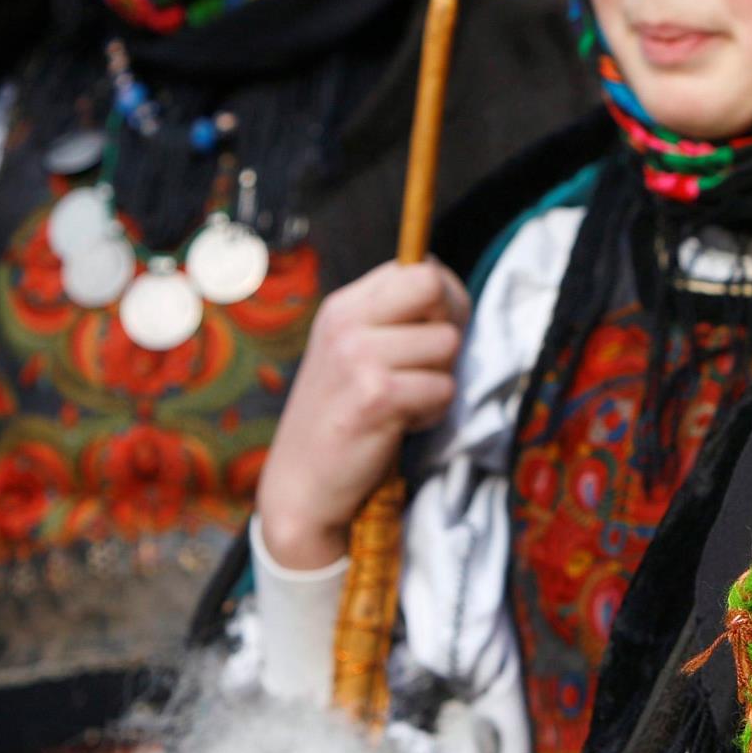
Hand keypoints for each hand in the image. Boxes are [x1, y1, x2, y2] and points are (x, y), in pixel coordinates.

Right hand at [254, 260, 467, 569]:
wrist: (301, 485)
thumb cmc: (340, 418)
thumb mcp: (353, 353)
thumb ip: (392, 321)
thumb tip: (449, 295)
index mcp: (343, 307)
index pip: (418, 267)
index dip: (444, 298)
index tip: (432, 332)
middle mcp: (346, 323)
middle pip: (435, 287)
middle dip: (450, 326)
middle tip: (427, 365)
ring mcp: (357, 357)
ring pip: (447, 343)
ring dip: (440, 380)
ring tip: (406, 400)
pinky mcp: (375, 396)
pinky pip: (443, 388)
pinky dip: (433, 412)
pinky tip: (401, 423)